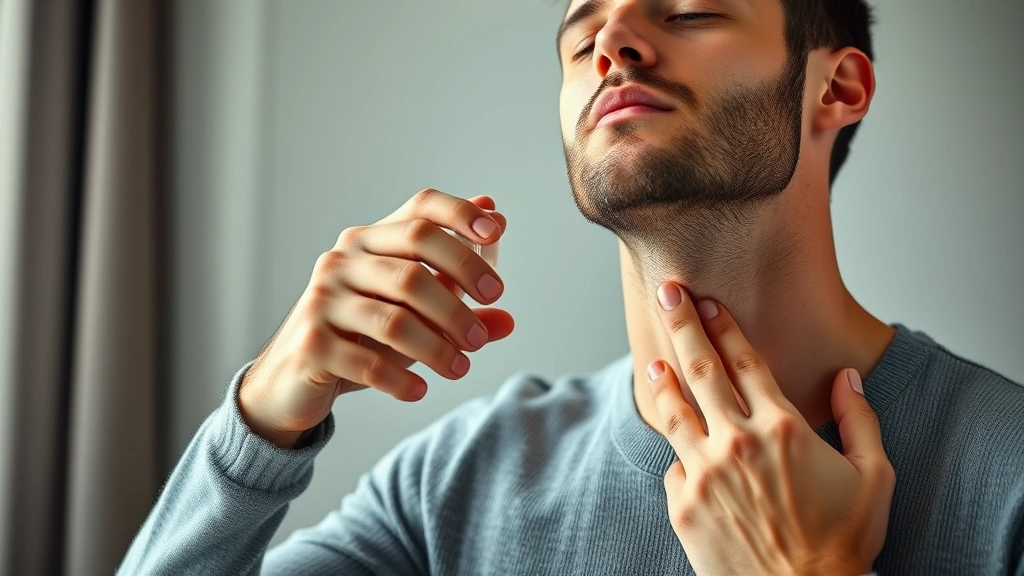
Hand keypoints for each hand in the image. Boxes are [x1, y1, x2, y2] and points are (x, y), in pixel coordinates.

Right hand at [239, 190, 514, 447]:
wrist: (292, 378)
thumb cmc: (360, 338)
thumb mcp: (412, 318)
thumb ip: (456, 313)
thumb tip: (507, 314)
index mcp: (370, 241)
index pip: (420, 210)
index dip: (460, 214)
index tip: (497, 234)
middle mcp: (343, 260)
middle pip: (414, 264)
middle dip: (458, 297)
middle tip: (481, 333)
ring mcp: (323, 300)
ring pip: (395, 319)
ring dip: (437, 347)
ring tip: (461, 367)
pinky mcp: (311, 343)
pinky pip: (367, 361)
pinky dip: (401, 379)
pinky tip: (420, 391)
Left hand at [646, 281, 894, 575]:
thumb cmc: (842, 542)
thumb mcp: (874, 477)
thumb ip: (860, 420)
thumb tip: (846, 376)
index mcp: (782, 430)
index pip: (746, 362)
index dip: (725, 327)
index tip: (709, 302)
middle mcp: (736, 443)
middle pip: (701, 370)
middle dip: (682, 325)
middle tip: (667, 294)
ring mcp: (704, 473)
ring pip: (673, 412)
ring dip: (660, 379)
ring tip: (650, 359)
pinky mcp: (683, 505)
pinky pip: (675, 469)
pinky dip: (681, 458)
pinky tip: (685, 456)